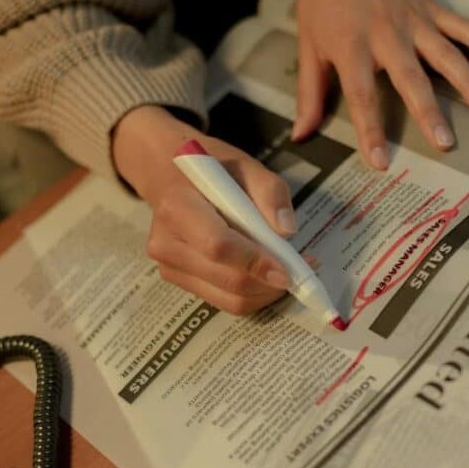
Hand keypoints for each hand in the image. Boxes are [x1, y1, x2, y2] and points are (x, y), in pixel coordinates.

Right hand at [113, 105, 306, 315]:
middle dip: (270, 282)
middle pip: (227, 279)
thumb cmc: (213, 170)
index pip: (217, 246)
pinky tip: (267, 275)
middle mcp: (166, 243)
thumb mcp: (246, 165)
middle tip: (302, 269)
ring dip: (266, 292)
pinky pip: (225, 302)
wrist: (170, 176)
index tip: (288, 270)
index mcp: (178, 207)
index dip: (255, 262)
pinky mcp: (179, 282)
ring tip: (289, 270)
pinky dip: (254, 294)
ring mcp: (169, 267)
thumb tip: (287, 231)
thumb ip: (270, 192)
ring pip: (229, 300)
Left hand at [292, 0, 468, 169]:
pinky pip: (459, 25)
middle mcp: (386, 36)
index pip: (362, 97)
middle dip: (428, 112)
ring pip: (444, 54)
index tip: (380, 160)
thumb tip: (301, 134)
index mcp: (352, 47)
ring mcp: (413, 21)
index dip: (370, 130)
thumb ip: (310, 93)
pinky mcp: (429, 8)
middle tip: (445, 142)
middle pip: (410, 79)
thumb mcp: (309, 44)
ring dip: (466, 82)